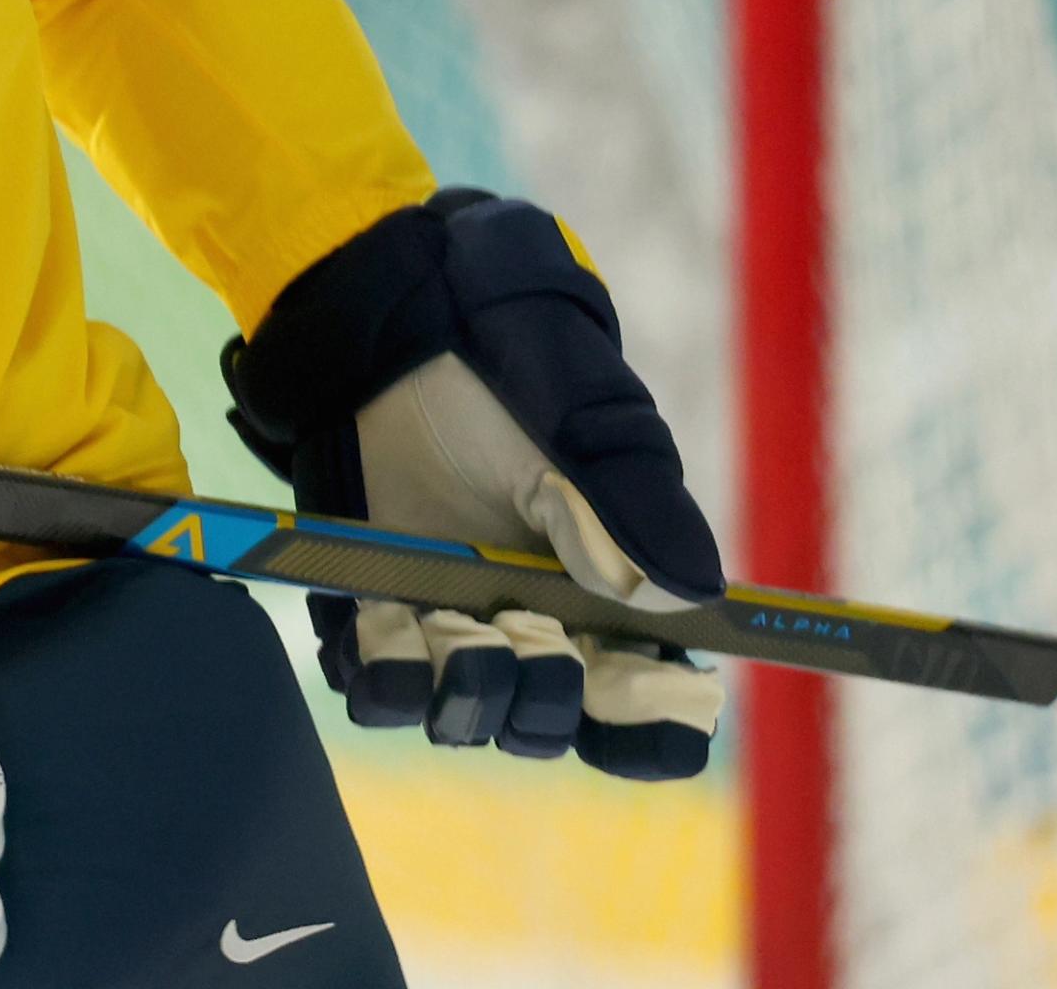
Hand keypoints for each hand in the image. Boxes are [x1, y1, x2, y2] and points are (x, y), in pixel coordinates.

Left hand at [225, 190, 725, 779]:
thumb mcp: (583, 433)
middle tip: (531, 633)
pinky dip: (383, 676)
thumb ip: (631, 510)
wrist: (393, 332)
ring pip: (465, 715)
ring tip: (454, 629)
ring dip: (466, 692)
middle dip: (546, 699)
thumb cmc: (508, 376)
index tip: (643, 694)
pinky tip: (389, 628)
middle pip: (551, 722)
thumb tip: (687, 595)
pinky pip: (375, 684)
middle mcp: (530, 627)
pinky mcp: (369, 609)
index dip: (652, 724)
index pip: (648, 702)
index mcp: (606, 597)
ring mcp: (448, 623)